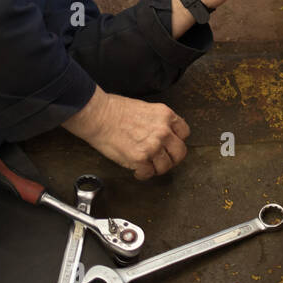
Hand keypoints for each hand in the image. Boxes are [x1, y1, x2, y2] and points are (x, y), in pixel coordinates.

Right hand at [63, 87, 189, 179]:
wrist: (98, 115)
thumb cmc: (115, 109)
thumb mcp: (146, 108)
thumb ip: (158, 121)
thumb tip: (162, 133)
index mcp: (166, 116)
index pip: (184, 133)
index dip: (177, 141)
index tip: (170, 145)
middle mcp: (163, 131)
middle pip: (180, 152)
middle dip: (172, 158)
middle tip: (163, 160)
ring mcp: (153, 146)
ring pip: (166, 166)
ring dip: (157, 168)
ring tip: (147, 166)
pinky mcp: (140, 158)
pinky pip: (148, 173)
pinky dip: (142, 174)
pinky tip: (137, 170)